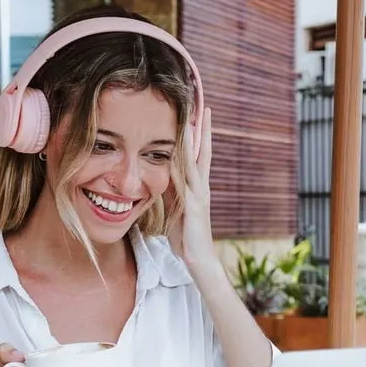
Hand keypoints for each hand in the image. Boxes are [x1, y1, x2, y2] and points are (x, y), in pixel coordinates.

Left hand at [177, 107, 218, 271]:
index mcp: (197, 188)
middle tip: (205, 106)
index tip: (197, 116)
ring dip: (196, 138)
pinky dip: (186, 161)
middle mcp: (201, 187)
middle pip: (204, 152)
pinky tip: (181, 148)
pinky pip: (188, 178)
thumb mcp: (174, 211)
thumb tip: (159, 177)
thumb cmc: (186, 239)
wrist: (198, 260)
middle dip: (204, 129)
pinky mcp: (195, 204)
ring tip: (196, 116)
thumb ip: (170, 193)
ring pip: (197, 160)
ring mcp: (200, 194)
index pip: (198, 157)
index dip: (198, 137)